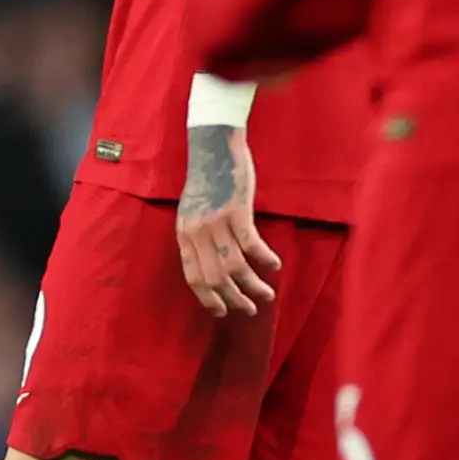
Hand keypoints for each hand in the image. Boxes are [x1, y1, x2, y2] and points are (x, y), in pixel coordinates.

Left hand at [176, 122, 279, 316]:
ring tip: (267, 294)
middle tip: (250, 309)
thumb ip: (199, 238)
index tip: (221, 311)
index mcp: (184, 234)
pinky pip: (251, 244)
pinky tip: (274, 266)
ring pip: (234, 266)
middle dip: (233, 299)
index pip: (193, 276)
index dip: (207, 298)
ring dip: (253, 285)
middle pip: (214, 277)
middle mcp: (196, 232)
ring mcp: (215, 222)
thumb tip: (212, 266)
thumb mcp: (192, 212)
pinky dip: (264, 259)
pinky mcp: (235, 210)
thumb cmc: (206, 181)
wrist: (212, 148)